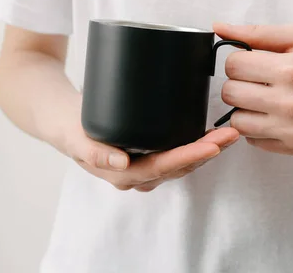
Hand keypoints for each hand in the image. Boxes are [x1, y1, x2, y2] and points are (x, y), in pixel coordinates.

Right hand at [60, 115, 238, 190]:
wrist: (60, 118)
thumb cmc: (69, 126)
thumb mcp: (75, 137)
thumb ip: (94, 152)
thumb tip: (120, 162)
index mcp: (122, 174)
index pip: (163, 167)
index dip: (189, 157)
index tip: (212, 146)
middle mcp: (137, 174)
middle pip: (179, 165)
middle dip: (208, 151)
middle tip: (231, 134)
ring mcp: (144, 164)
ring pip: (183, 161)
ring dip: (208, 148)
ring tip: (230, 133)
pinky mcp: (149, 152)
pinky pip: (178, 153)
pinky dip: (197, 144)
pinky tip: (213, 134)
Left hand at [214, 23, 292, 155]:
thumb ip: (259, 33)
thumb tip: (219, 27)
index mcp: (291, 69)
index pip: (233, 65)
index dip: (239, 60)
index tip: (252, 62)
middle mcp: (289, 102)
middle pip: (230, 93)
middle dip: (239, 83)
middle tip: (257, 80)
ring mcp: (292, 129)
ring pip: (237, 121)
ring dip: (246, 108)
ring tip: (265, 98)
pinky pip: (253, 141)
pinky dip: (258, 128)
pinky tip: (275, 115)